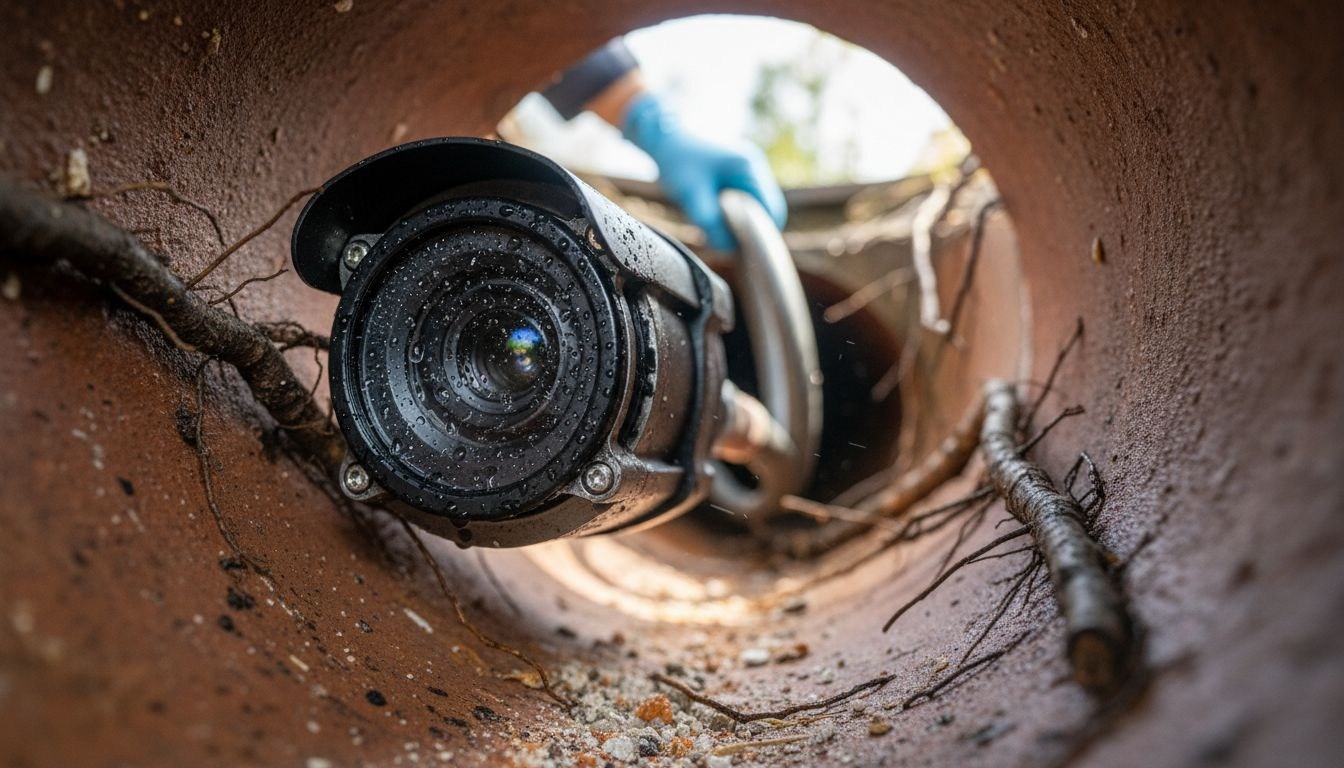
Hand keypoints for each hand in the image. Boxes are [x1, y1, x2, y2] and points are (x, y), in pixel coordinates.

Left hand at [623, 93, 786, 249]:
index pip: (772, 212)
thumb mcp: (690, 194)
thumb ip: (710, 222)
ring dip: (742, 223)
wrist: (665, 139)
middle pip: (769, 212)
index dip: (760, 235)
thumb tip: (728, 248)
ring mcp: (750, 171)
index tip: (738, 247)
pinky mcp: (740, 177)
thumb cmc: (677, 162)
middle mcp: (756, 167)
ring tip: (716, 225)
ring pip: (757, 209)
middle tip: (724, 239)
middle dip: (751, 230)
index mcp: (748, 168)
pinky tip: (715, 216)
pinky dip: (736, 215)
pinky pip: (747, 203)